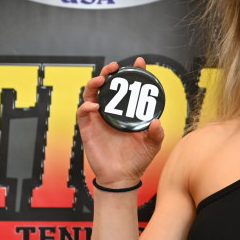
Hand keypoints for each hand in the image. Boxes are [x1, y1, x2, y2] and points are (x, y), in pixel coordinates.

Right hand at [77, 57, 164, 186]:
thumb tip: (156, 122)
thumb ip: (157, 133)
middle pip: (106, 86)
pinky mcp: (87, 129)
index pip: (129, 88)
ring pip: (91, 95)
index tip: (139, 61)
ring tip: (102, 80)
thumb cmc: (137, 160)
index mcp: (126, 111)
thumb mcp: (152, 145)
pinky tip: (94, 106)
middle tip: (115, 67)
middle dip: (109, 72)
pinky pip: (82, 113)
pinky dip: (86, 107)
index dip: (133, 73)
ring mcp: (98, 119)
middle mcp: (111, 112)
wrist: (122, 178)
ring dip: (94, 84)